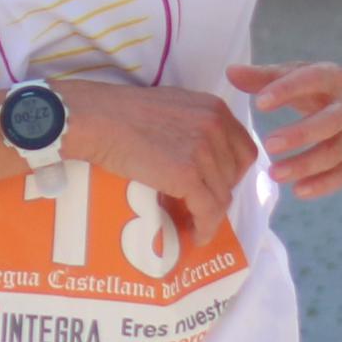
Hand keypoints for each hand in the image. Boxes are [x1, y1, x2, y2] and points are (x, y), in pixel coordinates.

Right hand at [56, 79, 258, 253]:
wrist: (97, 120)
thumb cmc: (122, 112)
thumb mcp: (172, 105)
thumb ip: (195, 124)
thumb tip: (201, 151)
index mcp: (214, 108)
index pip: (244, 150)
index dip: (233, 172)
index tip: (216, 184)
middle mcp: (215, 127)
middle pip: (234, 175)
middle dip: (219, 192)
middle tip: (200, 204)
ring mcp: (202, 152)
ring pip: (221, 196)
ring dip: (210, 213)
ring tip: (194, 223)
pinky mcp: (186, 176)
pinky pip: (208, 211)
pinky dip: (205, 228)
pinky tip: (196, 236)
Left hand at [227, 54, 341, 200]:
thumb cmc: (329, 87)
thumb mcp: (303, 74)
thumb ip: (266, 77)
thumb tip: (230, 73)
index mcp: (336, 79)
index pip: (313, 80)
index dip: (287, 90)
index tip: (260, 102)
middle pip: (330, 122)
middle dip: (301, 133)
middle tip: (269, 144)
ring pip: (336, 152)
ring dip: (306, 164)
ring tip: (274, 173)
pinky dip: (325, 185)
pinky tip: (299, 191)